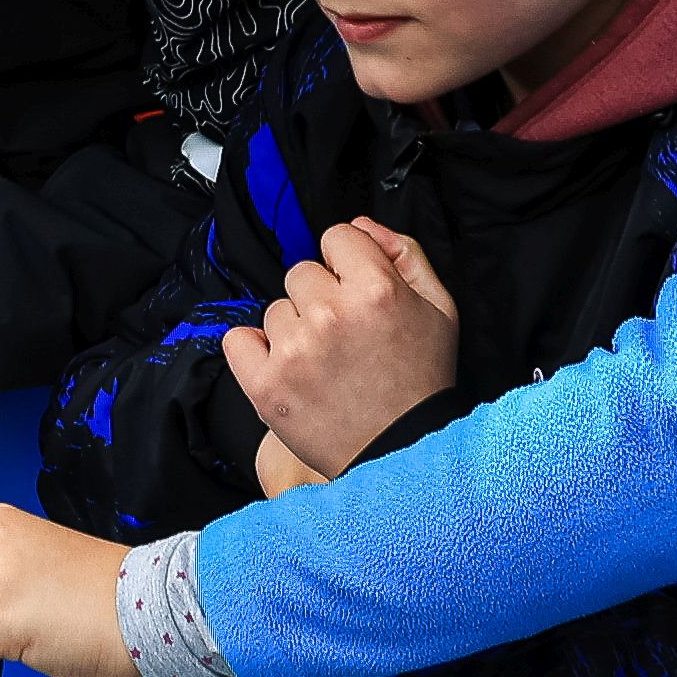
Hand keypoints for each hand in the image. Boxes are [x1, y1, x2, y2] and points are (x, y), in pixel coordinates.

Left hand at [218, 219, 460, 479]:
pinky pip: (238, 340)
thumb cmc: (421, 379)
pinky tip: (286, 369)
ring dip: (294, 330)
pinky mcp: (265, 385)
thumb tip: (359, 224)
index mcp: (377, 290)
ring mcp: (294, 351)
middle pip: (301, 273)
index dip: (348, 264)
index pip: (337, 237)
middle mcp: (331, 315)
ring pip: (275, 309)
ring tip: (325, 363)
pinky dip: (255, 352)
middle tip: (345, 338)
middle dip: (320, 298)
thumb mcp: (439, 308)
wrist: (402, 452)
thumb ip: (404, 253)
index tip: (357, 295)